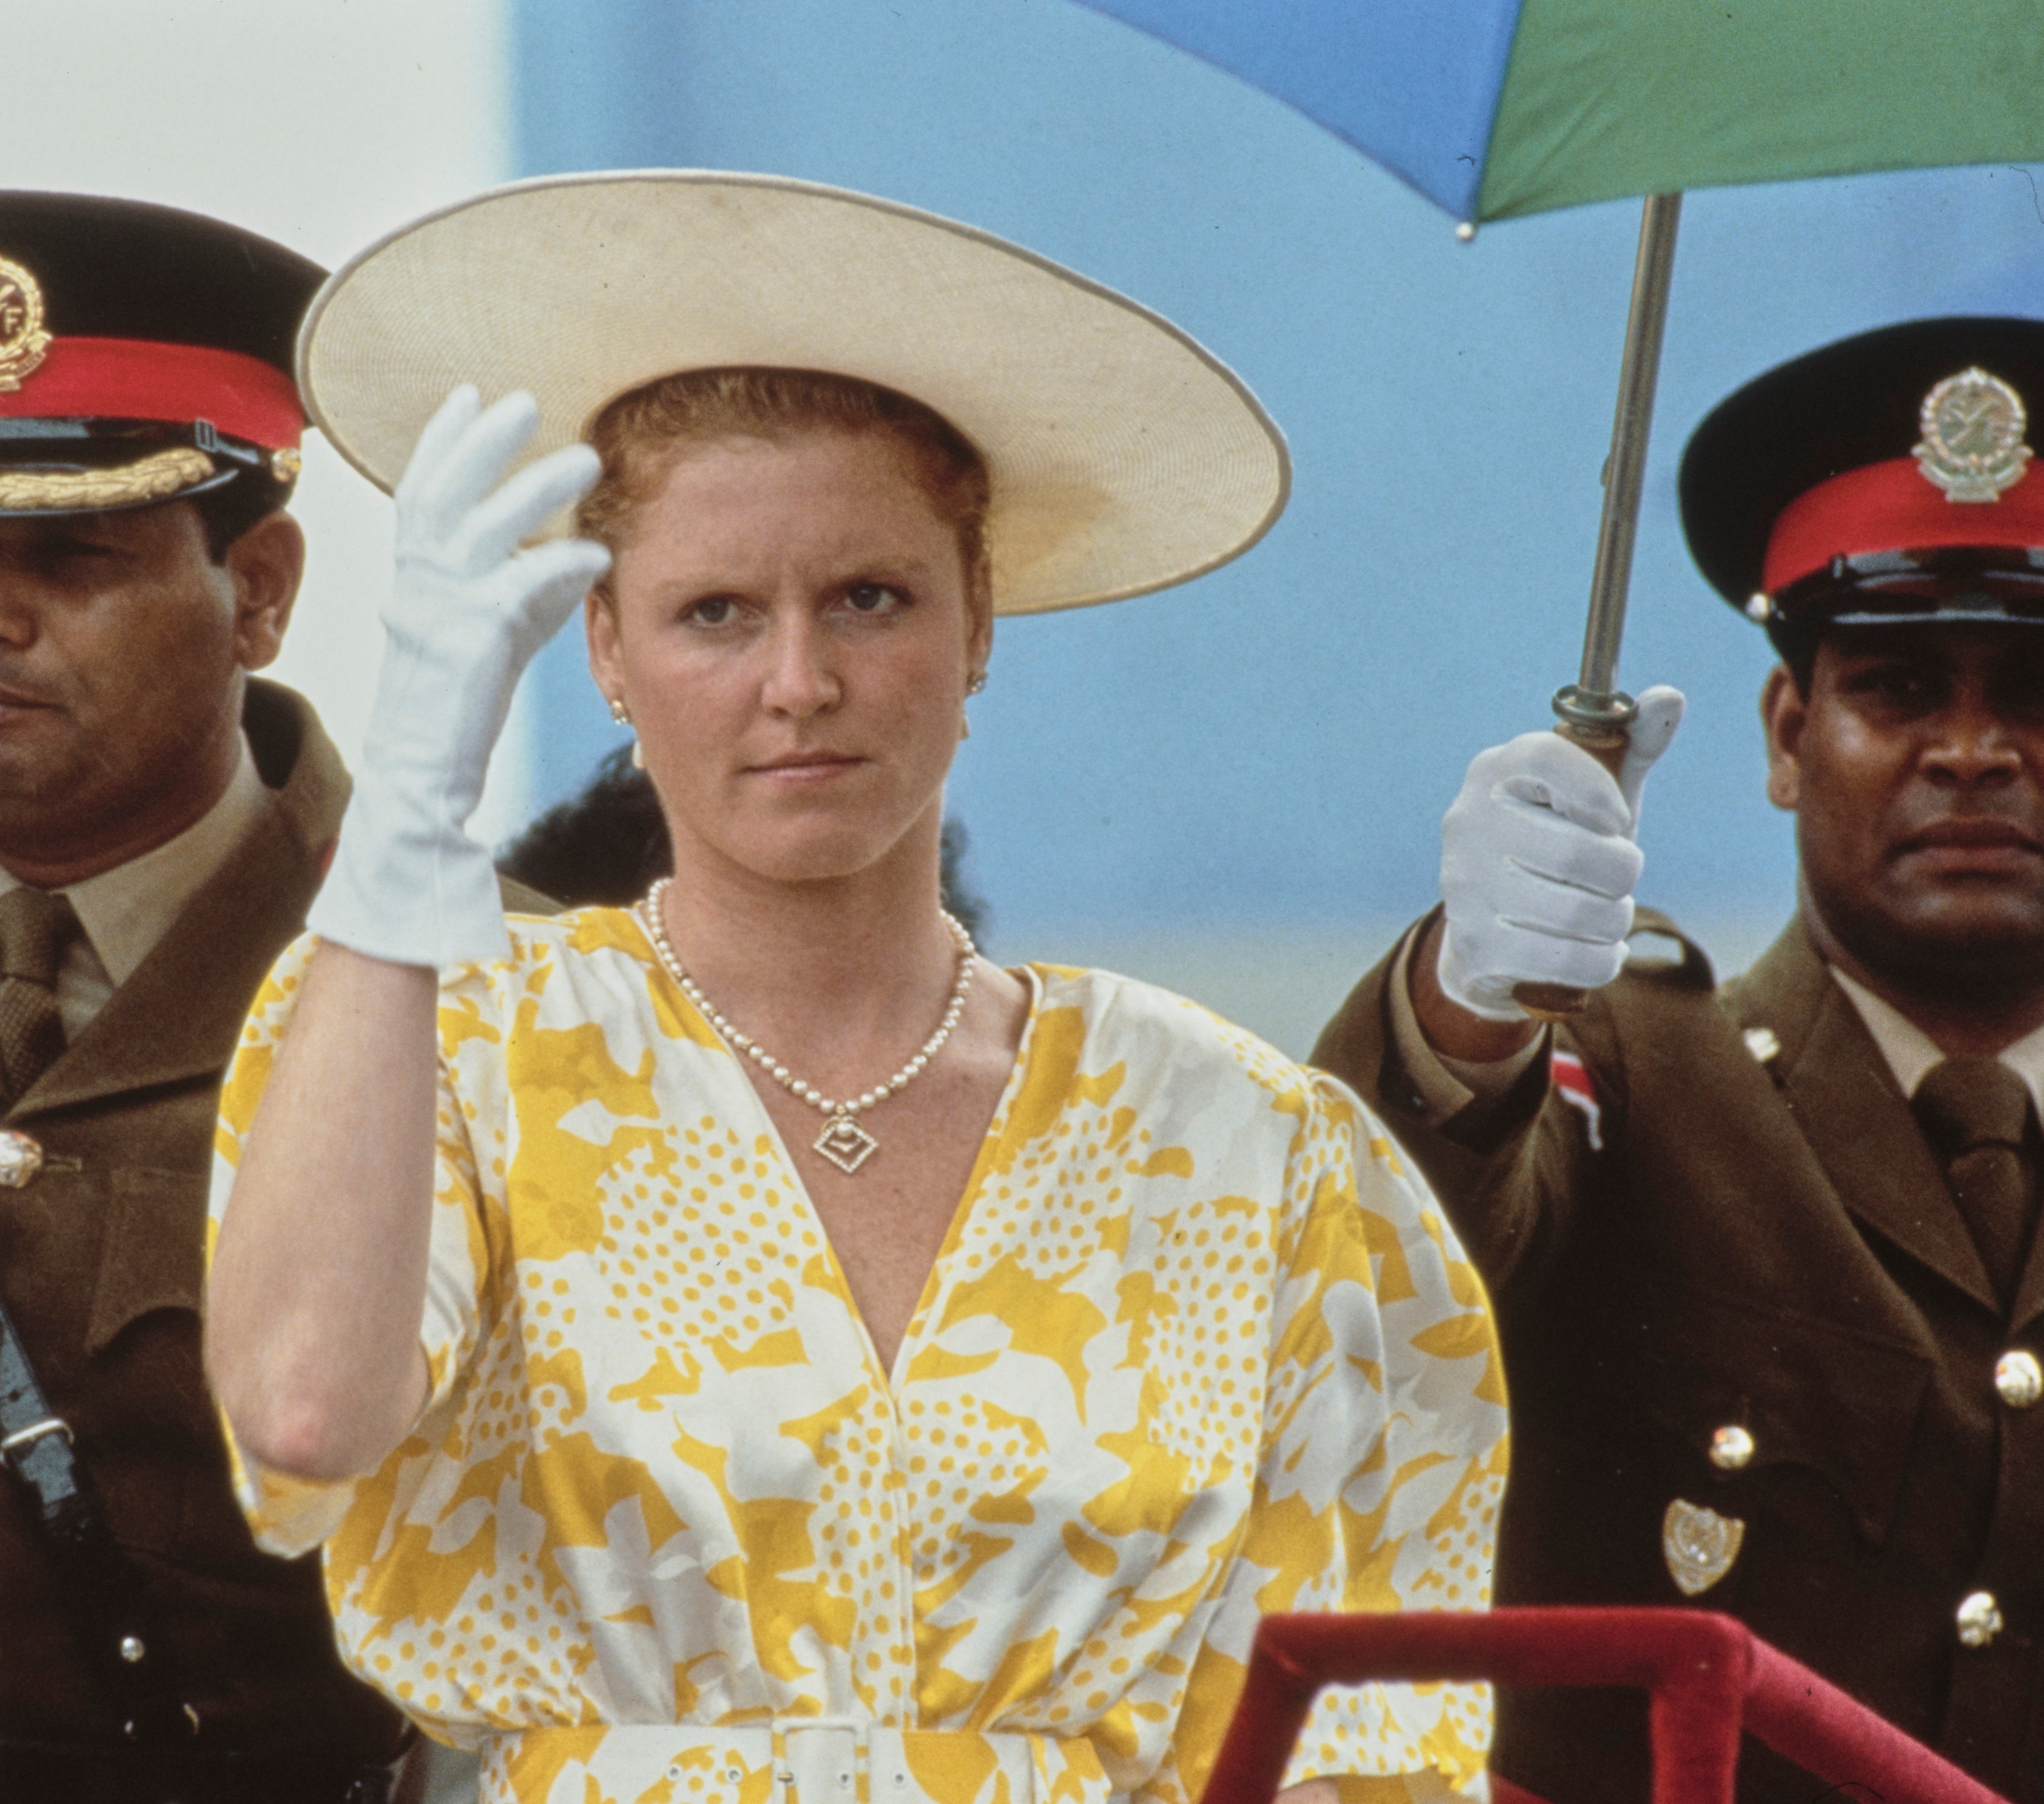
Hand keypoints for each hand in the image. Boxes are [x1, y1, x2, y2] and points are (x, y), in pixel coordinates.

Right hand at [308, 386, 611, 966]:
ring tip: (586, 459)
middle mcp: (417, 586)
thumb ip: (521, 590)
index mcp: (413, 578)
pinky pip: (519, 591)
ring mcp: (440, 614)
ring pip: (483, 530)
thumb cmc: (459, 708)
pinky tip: (598, 553)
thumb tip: (571, 554)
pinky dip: (560, 566)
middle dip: (481, 442)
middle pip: (443, 492)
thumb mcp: (490, 634)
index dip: (442, 440)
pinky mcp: (473, 648)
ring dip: (535, 489)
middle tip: (525, 399)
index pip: (421, 491)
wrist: (421, 779)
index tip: (468, 393)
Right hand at [1435, 686, 1683, 1022]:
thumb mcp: (1596, 793)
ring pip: (1584, 913)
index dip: (1598, 791)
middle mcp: (1468, 823)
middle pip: (1581, 853)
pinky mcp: (1476, 945)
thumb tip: (1670, 696)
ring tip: (1603, 912)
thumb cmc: (1558, 842)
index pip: (1547, 758)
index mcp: (1494, 771)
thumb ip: (1633, 744)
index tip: (1616, 819)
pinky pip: (1573, 961)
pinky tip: (1594, 948)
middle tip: (1616, 876)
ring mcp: (1465, 886)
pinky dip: (1602, 959)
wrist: (1491, 930)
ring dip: (1615, 919)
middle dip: (1622, 872)